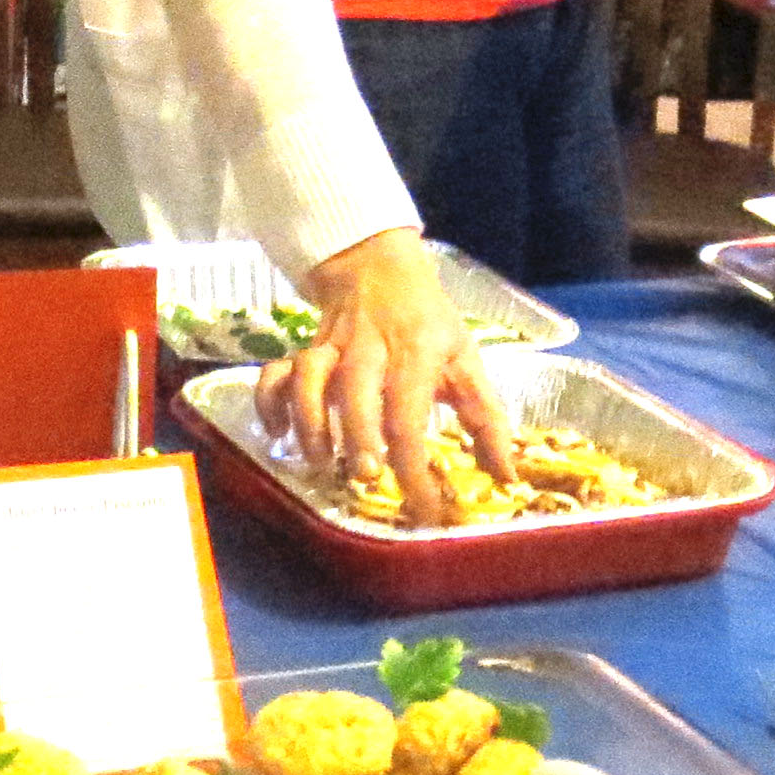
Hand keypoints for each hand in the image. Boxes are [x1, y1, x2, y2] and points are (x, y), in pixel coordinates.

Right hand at [265, 228, 515, 526]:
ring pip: (308, 378)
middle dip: (357, 436)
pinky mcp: (302, 350)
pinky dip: (269, 402)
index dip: (413, 466)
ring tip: (321, 462)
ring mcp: (329, 348)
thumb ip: (485, 418)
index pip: (410, 413)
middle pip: (354, 391)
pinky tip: (277, 433)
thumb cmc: (426, 321)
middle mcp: (368, 349)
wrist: (377, 265)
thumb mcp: (464, 358)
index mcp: (415, 352)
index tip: (422, 508)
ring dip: (310, 422)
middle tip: (365, 478)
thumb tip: (505, 477)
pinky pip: (274, 373)